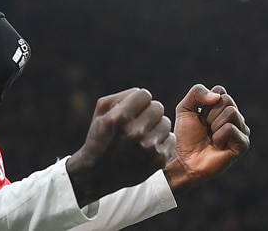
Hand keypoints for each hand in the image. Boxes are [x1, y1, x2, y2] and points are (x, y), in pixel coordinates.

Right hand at [66, 88, 175, 206]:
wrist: (97, 174)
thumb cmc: (99, 138)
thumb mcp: (100, 113)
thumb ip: (121, 97)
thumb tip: (142, 94)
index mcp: (119, 117)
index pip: (144, 94)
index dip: (138, 101)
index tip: (133, 110)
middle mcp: (135, 132)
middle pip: (158, 107)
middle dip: (148, 113)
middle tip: (139, 123)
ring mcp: (148, 147)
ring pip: (166, 122)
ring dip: (156, 126)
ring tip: (143, 136)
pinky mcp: (158, 160)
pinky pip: (170, 138)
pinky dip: (161, 141)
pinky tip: (148, 147)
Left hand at [164, 84, 250, 191]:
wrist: (186, 159)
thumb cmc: (186, 135)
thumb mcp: (185, 109)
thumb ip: (197, 93)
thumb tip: (216, 97)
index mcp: (223, 107)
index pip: (220, 91)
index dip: (205, 103)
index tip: (200, 117)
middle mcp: (236, 117)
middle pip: (227, 100)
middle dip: (209, 114)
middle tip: (206, 128)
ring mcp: (242, 130)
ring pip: (231, 113)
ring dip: (214, 125)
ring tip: (211, 137)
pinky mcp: (243, 143)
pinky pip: (231, 128)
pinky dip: (218, 136)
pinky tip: (217, 145)